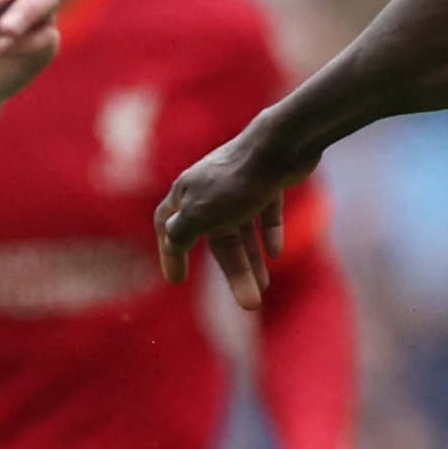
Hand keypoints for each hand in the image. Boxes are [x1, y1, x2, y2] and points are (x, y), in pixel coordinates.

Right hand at [157, 127, 303, 310]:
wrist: (280, 145)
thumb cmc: (236, 181)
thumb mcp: (199, 213)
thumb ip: (181, 232)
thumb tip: (172, 243)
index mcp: (187, 192)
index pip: (167, 225)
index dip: (170, 253)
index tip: (177, 279)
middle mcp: (210, 187)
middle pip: (216, 237)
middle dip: (233, 271)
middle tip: (249, 303)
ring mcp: (240, 183)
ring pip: (242, 229)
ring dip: (252, 259)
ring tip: (264, 288)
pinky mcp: (268, 179)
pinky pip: (265, 212)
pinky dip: (269, 233)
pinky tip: (276, 253)